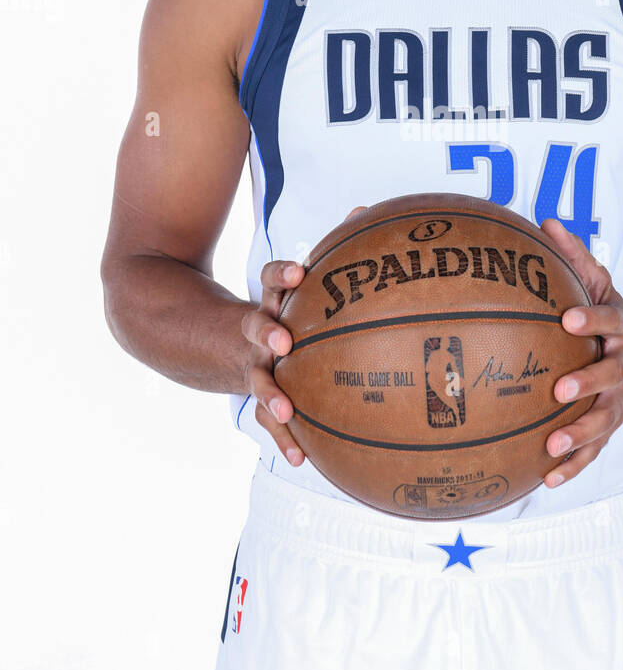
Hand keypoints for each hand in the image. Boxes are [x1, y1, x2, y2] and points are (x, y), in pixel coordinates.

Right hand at [240, 206, 367, 465]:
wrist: (207, 341)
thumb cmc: (277, 307)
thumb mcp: (293, 282)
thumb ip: (330, 249)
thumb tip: (368, 209)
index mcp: (271, 299)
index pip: (270, 279)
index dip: (282, 275)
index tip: (297, 273)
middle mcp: (257, 330)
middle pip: (257, 325)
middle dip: (268, 331)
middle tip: (284, 340)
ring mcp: (252, 365)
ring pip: (259, 379)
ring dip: (273, 395)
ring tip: (288, 411)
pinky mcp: (254, 394)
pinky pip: (269, 418)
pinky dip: (284, 439)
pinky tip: (301, 460)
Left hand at [538, 218, 622, 487]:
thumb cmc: (604, 315)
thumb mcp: (596, 283)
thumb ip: (574, 256)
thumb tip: (545, 222)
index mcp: (622, 327)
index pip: (608, 320)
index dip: (591, 319)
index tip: (567, 318)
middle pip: (612, 376)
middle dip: (588, 383)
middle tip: (559, 389)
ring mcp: (621, 400)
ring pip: (605, 420)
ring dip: (580, 435)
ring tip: (552, 445)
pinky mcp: (611, 426)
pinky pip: (594, 450)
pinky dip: (573, 465)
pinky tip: (546, 478)